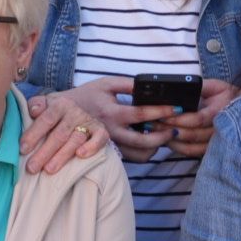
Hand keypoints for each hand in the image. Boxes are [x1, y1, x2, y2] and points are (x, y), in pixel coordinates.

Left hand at [21, 92, 108, 173]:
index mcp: (59, 104)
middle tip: (32, 168)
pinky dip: (91, 146)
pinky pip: (99, 138)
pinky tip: (80, 155)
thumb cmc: (55, 112)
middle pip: (59, 134)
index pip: (45, 120)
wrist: (80, 108)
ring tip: (49, 169)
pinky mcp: (101, 130)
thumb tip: (33, 111)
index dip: (33, 135)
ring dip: (62, 155)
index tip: (22, 150)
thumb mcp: (44, 104)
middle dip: (44, 152)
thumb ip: (35, 104)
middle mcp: (74, 112)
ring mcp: (88, 121)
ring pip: (75, 140)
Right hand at [56, 78, 180, 162]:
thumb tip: (150, 86)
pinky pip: (132, 157)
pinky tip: (149, 142)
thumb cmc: (86, 95)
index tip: (177, 108)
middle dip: (163, 137)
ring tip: (164, 135)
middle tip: (175, 129)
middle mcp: (110, 131)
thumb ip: (127, 84)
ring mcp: (110, 144)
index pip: (140, 113)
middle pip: (143, 141)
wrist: (63, 113)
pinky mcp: (110, 151)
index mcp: (110, 112)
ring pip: (139, 154)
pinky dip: (144, 152)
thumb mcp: (105, 84)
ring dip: (156, 146)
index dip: (161, 111)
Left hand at [159, 79, 239, 158]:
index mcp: (220, 111)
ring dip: (170, 140)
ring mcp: (216, 142)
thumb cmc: (226, 95)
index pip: (197, 119)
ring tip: (154, 132)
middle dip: (168, 129)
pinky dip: (177, 148)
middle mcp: (220, 129)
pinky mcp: (211, 150)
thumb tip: (181, 86)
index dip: (178, 119)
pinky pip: (192, 152)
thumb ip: (200, 87)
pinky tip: (165, 141)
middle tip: (150, 124)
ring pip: (190, 146)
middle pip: (191, 134)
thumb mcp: (215, 86)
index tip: (162, 115)